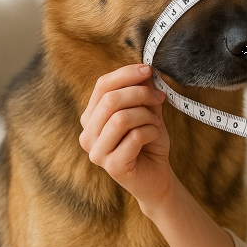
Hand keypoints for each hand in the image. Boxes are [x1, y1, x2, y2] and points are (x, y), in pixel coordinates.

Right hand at [79, 64, 172, 209]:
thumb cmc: (148, 142)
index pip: (101, 86)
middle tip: (159, 98)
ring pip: (121, 118)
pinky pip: (134, 137)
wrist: (157, 176)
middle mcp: (88, 135)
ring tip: (155, 122)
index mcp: (91, 118)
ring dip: (146, 115)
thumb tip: (144, 71)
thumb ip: (142, 92)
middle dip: (140, 94)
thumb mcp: (147, 111)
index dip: (125, 74)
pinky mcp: (112, 166)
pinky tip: (154, 137)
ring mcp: (97, 152)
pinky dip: (151, 131)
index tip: (148, 70)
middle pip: (110, 100)